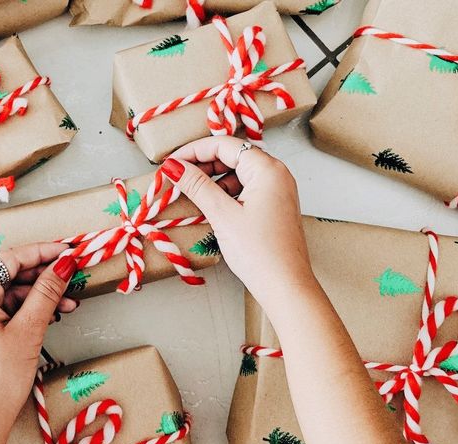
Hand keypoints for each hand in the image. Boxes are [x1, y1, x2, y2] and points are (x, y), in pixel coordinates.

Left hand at [0, 243, 77, 443]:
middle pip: (10, 274)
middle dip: (44, 275)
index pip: (9, 259)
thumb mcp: (28, 330)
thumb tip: (64, 265)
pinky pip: (8, 310)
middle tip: (73, 274)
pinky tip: (53, 315)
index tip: (68, 251)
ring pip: (12, 293)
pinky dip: (30, 310)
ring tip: (70, 302)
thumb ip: (47, 293)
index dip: (41, 252)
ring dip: (41, 295)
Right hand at [162, 136, 316, 299]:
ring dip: (213, 179)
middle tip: (177, 177)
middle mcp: (276, 174)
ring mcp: (277, 190)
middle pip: (233, 155)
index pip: (225, 145)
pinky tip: (209, 205)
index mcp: (267, 169)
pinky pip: (245, 188)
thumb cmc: (259, 252)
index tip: (171, 163)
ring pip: (238, 172)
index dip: (194, 151)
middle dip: (203, 164)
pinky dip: (225, 192)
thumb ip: (197, 186)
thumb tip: (173, 166)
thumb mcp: (222, 215)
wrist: (285, 286)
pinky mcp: (274, 206)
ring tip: (190, 193)